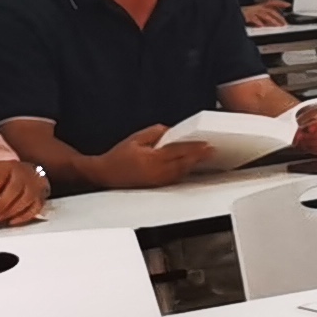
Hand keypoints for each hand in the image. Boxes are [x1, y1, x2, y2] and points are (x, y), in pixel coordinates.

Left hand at [0, 159, 48, 225]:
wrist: (25, 171)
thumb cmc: (1, 175)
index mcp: (6, 167)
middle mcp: (23, 174)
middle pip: (15, 189)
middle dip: (1, 204)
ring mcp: (34, 185)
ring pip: (26, 199)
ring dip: (11, 211)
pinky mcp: (41, 196)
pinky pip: (36, 207)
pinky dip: (25, 216)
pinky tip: (12, 220)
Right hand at [93, 127, 217, 189]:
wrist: (104, 174)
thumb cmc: (118, 156)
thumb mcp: (136, 138)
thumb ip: (156, 133)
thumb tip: (172, 130)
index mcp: (152, 159)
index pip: (178, 152)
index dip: (194, 148)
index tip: (206, 144)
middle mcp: (156, 172)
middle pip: (184, 164)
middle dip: (199, 157)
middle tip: (212, 150)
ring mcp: (157, 181)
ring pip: (182, 172)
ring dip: (195, 164)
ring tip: (206, 156)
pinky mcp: (157, 185)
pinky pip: (176, 178)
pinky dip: (186, 171)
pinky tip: (192, 165)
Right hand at [242, 0, 292, 27]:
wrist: (231, 12)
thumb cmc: (243, 15)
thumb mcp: (255, 15)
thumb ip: (264, 19)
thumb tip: (274, 24)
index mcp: (260, 7)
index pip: (272, 2)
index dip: (280, 3)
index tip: (288, 4)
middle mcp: (257, 8)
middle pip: (271, 11)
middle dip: (279, 17)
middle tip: (284, 23)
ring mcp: (252, 11)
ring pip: (264, 14)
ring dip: (272, 20)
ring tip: (277, 25)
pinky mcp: (246, 16)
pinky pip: (253, 18)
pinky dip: (258, 21)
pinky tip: (261, 25)